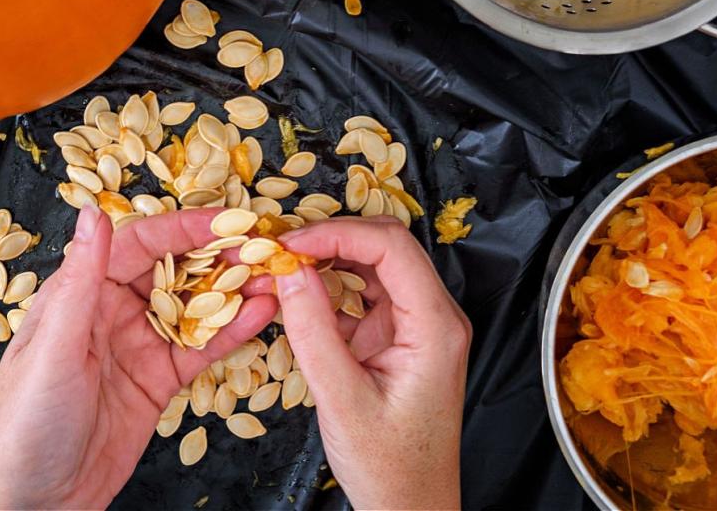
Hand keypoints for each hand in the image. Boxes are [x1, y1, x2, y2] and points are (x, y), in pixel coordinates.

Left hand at [0, 205, 278, 509]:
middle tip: (265, 247)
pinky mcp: (159, 380)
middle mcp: (112, 310)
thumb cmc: (22, 425)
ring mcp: (139, 344)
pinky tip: (263, 314)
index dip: (185, 228)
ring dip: (234, 289)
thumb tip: (94, 213)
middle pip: (175, 268)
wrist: (32, 503)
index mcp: (81, 292)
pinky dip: (233, 330)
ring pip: (195, 305)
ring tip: (276, 277)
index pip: (140, 244)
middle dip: (220, 255)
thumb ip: (80, 281)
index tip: (228, 220)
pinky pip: (201, 347)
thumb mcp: (53, 348)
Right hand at [274, 218, 470, 510]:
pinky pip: (363, 293)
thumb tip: (288, 271)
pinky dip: (328, 287)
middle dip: (330, 238)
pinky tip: (297, 293)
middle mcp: (434, 316)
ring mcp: (417, 325)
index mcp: (436, 327)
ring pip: (372, 264)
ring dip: (327, 258)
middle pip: (385, 246)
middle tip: (280, 247)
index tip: (291, 243)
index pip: (391, 247)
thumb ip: (313, 331)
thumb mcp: (342, 400)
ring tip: (282, 265)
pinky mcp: (397, 336)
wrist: (410, 508)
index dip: (337, 233)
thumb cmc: (391, 468)